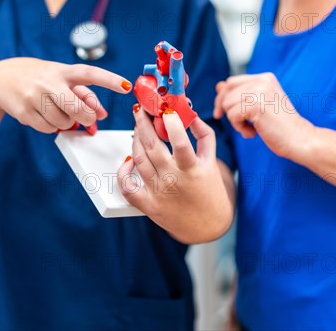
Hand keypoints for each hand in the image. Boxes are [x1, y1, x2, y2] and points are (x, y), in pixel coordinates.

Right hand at [0, 58, 131, 132]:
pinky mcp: (24, 112)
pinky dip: (52, 127)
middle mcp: (49, 82)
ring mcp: (35, 97)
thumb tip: (102, 114)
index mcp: (63, 71)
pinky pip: (49, 129)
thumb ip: (84, 94)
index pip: (90, 73)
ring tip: (56, 111)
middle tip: (88, 119)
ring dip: (66, 123)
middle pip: (77, 108)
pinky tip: (44, 115)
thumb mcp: (61, 79)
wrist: (2, 79)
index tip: (127, 86)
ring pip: (64, 123)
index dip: (110, 80)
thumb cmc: (41, 79)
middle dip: (86, 117)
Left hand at [117, 107, 232, 243]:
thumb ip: (204, 134)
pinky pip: (127, 187)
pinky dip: (123, 172)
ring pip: (139, 160)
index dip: (171, 123)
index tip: (166, 110)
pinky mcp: (148, 205)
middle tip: (142, 110)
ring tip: (138, 128)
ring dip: (135, 140)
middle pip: (153, 147)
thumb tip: (189, 113)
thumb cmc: (210, 190)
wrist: (207, 226)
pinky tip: (129, 160)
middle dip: (144, 123)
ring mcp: (159, 193)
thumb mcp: (212, 160)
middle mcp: (174, 180)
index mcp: (192, 169)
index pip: (180, 142)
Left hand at [214, 72, 314, 159]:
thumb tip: (219, 86)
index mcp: (264, 78)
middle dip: (224, 109)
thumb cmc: (280, 126)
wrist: (299, 139)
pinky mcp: (256, 106)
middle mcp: (262, 81)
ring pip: (228, 105)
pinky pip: (233, 116)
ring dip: (236, 122)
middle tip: (237, 124)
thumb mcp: (259, 105)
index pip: (231, 82)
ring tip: (252, 129)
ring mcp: (259, 92)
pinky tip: (254, 133)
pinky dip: (240, 128)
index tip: (221, 113)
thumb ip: (241, 94)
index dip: (223, 98)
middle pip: (227, 91)